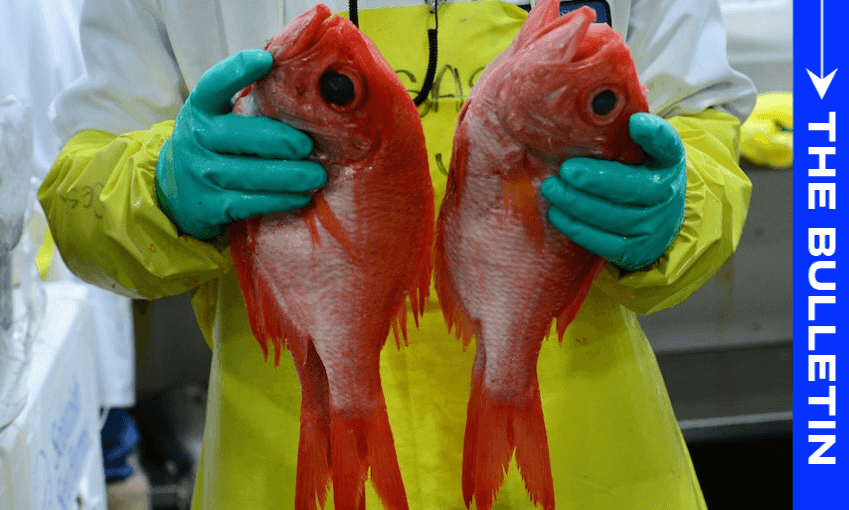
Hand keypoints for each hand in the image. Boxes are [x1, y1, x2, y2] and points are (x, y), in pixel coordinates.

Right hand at [155, 49, 325, 238]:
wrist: (174, 190)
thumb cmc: (214, 145)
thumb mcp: (218, 118)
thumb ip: (249, 102)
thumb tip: (300, 83)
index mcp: (201, 108)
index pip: (214, 84)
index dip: (238, 70)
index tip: (266, 60)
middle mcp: (197, 138)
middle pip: (241, 135)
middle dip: (280, 141)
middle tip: (308, 146)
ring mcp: (202, 174)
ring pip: (251, 173)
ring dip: (289, 176)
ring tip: (317, 176)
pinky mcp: (212, 205)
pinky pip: (251, 202)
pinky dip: (280, 200)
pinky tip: (301, 197)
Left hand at [540, 113, 685, 270]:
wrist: (657, 218)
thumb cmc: (635, 174)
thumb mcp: (637, 150)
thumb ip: (619, 133)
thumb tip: (587, 106)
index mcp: (668, 161)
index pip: (668, 145)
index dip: (654, 135)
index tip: (635, 123)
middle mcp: (666, 193)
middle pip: (633, 188)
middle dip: (596, 180)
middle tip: (566, 170)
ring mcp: (653, 225)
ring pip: (614, 217)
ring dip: (578, 204)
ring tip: (551, 189)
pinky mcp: (635, 250)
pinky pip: (605, 242)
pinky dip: (578, 228)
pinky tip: (557, 213)